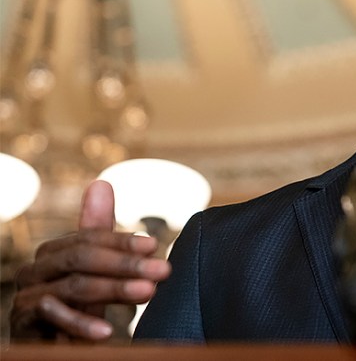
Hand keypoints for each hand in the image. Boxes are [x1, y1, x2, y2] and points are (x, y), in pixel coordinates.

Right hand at [9, 180, 171, 340]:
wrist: (56, 350)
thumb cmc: (79, 308)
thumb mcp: (96, 271)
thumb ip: (99, 231)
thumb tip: (101, 182)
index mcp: (53, 253)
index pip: (88, 238)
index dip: (122, 242)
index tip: (155, 246)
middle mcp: (35, 271)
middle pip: (81, 258)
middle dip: (126, 264)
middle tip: (162, 271)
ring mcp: (26, 298)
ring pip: (74, 286)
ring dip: (115, 289)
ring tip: (148, 292)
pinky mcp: (22, 325)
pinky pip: (52, 318)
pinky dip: (81, 325)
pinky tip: (107, 332)